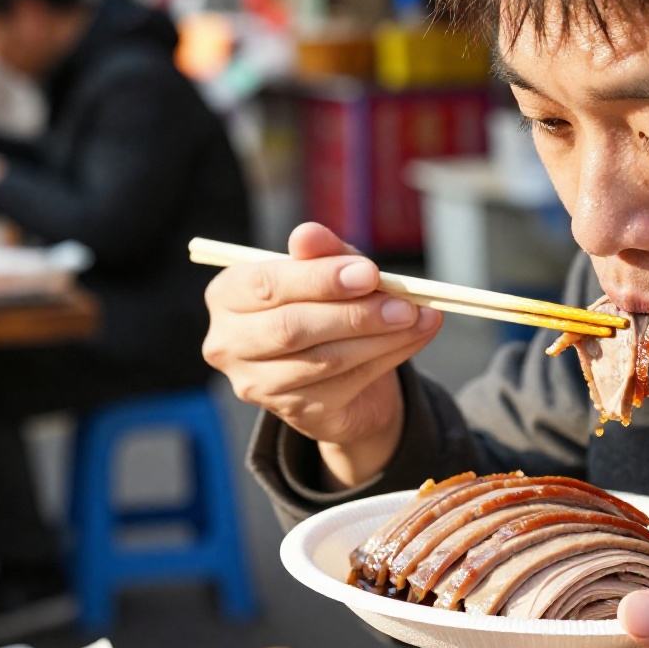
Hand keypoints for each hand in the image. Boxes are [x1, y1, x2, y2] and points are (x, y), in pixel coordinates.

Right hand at [202, 222, 442, 487]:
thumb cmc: (323, 302)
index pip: (266, 285)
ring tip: (421, 316)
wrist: (338, 364)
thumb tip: (307, 234)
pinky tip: (416, 336)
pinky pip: (347, 384)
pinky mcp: (295, 412)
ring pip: (325, 360)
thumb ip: (321, 252)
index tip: (369, 272)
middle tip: (404, 302)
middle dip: (354, 313)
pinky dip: (390, 357)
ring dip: (382, 337)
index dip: (318, 279)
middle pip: (292, 328)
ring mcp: (258, 385)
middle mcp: (229, 343)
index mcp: (227, 295)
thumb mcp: (327, 269)